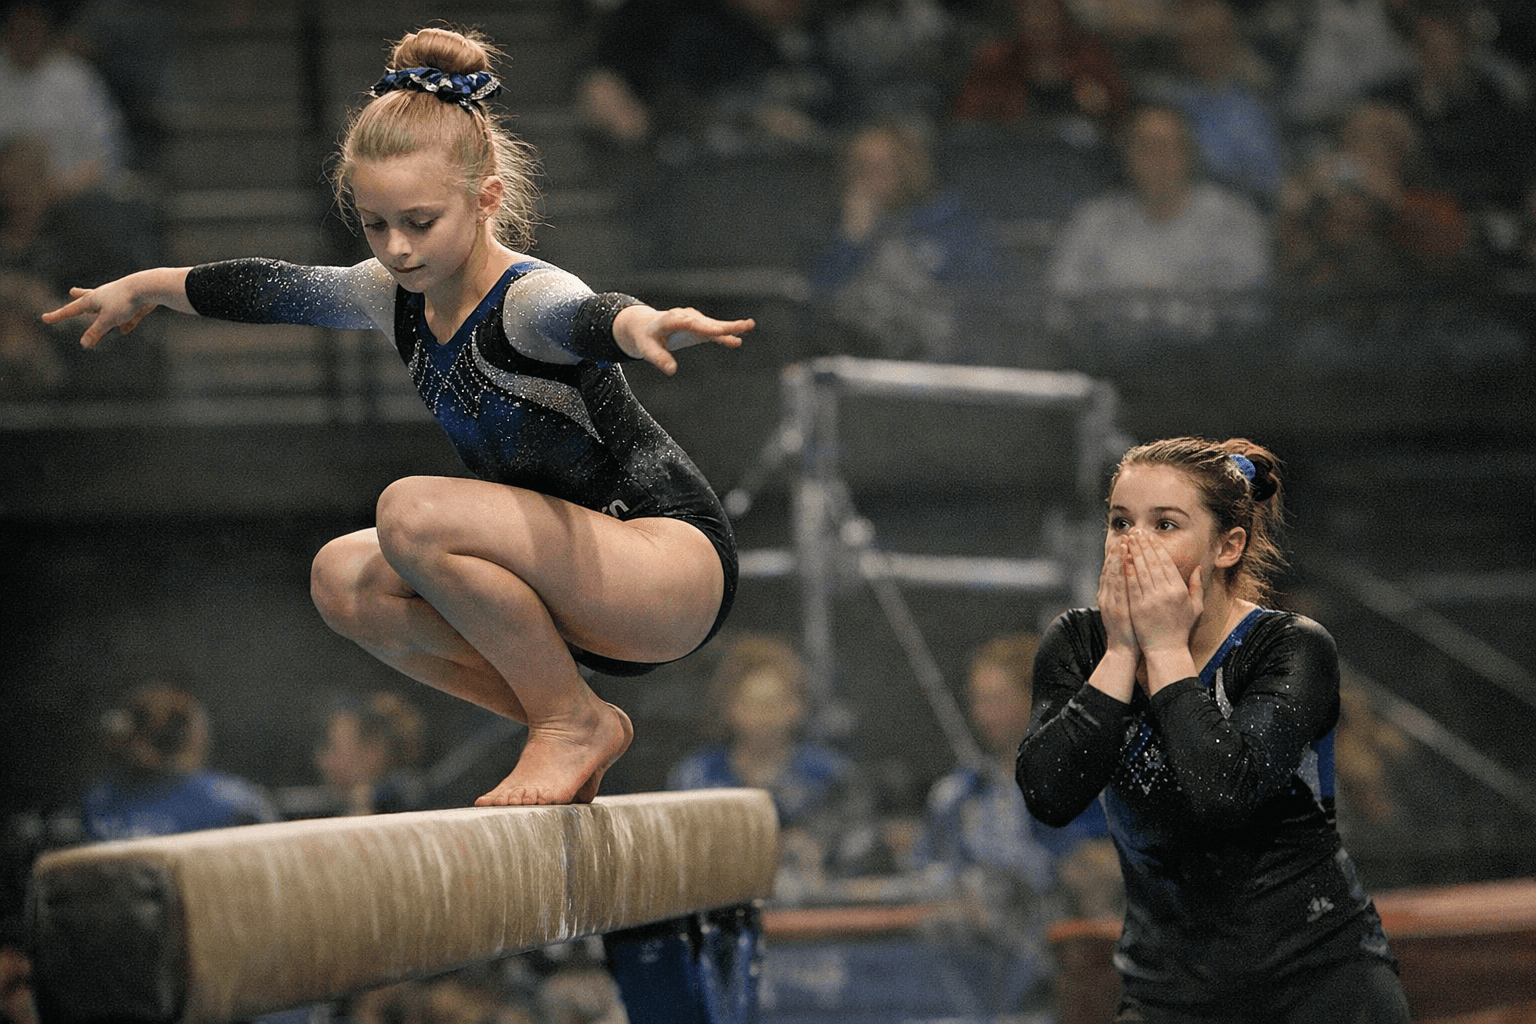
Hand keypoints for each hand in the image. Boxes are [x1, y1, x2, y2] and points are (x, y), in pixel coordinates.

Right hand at [41, 268, 189, 347]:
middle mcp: (103, 296)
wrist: (148, 287)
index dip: (57, 316)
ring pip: (106, 306)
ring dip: (101, 311)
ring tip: (95, 312)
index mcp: (92, 299)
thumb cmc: (124, 302)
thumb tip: (84, 344)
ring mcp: (118, 298)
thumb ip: (96, 332)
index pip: (70, 310)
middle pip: (88, 298)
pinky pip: (125, 316)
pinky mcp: (133, 303)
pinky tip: (126, 329)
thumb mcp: (108, 320)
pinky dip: (124, 322)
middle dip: (79, 297)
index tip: (44, 318)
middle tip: (72, 292)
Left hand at [614, 305, 753, 375]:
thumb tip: (672, 371)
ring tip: (749, 326)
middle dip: (723, 325)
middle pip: (706, 322)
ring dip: (731, 326)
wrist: (647, 326)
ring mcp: (695, 321)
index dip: (702, 326)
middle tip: (740, 327)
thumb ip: (659, 359)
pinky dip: (725, 335)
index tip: (716, 331)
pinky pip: (714, 331)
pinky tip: (737, 341)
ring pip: (714, 325)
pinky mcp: (700, 327)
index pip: (688, 322)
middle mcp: (685, 317)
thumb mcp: (648, 350)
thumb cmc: (647, 339)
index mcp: (670, 320)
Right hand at [1098, 537, 1136, 654]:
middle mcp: (1106, 595)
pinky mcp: (1115, 607)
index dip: (1118, 554)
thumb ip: (1125, 591)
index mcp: (1108, 594)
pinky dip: (1120, 570)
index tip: (1126, 539)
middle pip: (1110, 568)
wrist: (1124, 651)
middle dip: (1118, 550)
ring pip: (1112, 573)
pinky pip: (1118, 585)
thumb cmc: (1130, 630)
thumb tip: (1132, 574)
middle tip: (1126, 534)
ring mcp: (1109, 601)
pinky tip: (1126, 560)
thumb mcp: (1125, 608)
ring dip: (1118, 556)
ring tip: (1125, 541)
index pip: (1112, 569)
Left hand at [1124, 531, 1201, 655]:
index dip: (1157, 548)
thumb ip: (1196, 587)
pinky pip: (1132, 584)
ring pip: (1141, 570)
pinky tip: (1123, 558)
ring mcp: (1151, 600)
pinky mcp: (1138, 607)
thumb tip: (1197, 567)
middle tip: (1137, 532)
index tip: (1150, 536)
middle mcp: (1166, 593)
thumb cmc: (1180, 629)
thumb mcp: (1195, 608)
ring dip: (1134, 552)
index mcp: (1179, 591)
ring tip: (1129, 539)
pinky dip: (1127, 569)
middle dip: (1144, 545)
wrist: (1166, 650)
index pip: (1167, 563)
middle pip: (1153, 563)